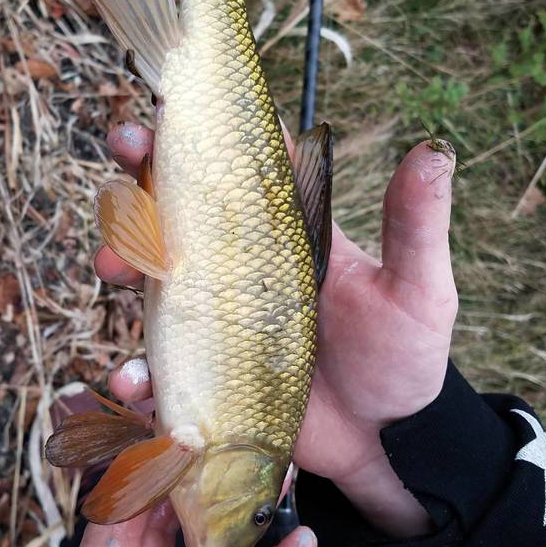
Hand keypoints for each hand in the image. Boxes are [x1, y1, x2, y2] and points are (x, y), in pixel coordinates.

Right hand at [97, 122, 457, 536]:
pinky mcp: (202, 372)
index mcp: (288, 233)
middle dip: (139, 179)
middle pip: (177, 210)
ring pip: (151, 274)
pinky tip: (133, 379)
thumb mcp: (418, 292)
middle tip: (124, 159)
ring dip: (120, 260)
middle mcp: (242, 266)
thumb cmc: (405, 359)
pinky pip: (156, 363)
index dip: (203, 129)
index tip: (168, 102)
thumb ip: (416, 226)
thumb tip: (435, 150)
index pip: (240, 167)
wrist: (388, 444)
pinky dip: (136, 369)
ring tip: (110, 266)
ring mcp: (216, 317)